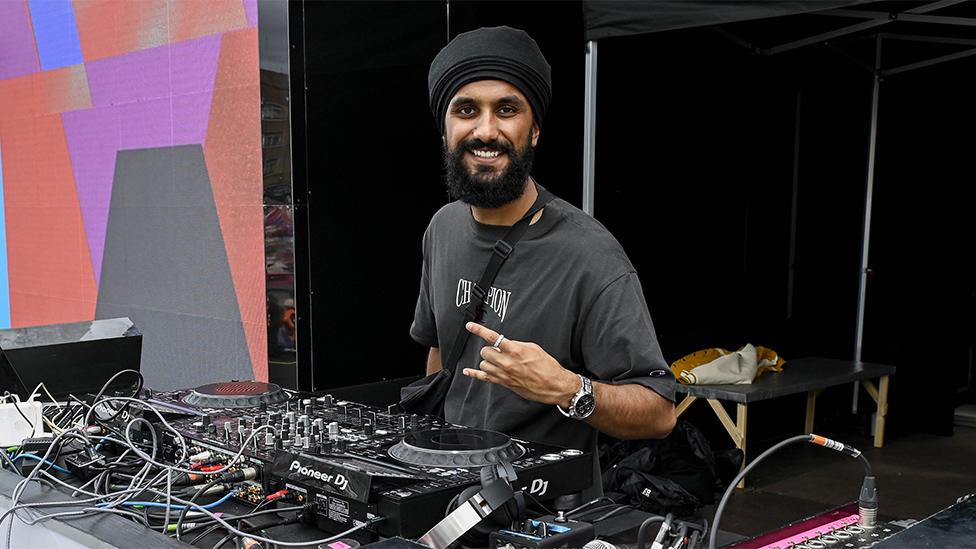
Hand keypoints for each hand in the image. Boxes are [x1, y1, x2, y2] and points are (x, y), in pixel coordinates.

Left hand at [462, 322, 579, 406]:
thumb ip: (516, 345)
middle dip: (490, 350)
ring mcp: (504, 374)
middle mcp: (507, 362)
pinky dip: (474, 374)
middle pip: (485, 352)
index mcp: (515, 350)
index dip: (479, 330)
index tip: (470, 326)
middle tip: (499, 351)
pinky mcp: (504, 383)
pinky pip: (483, 378)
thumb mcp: (533, 348)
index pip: (492, 337)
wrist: (553, 384)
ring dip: (488, 361)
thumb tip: (507, 344)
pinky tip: (468, 371)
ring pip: (483, 364)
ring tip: (498, 361)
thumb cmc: (547, 367)